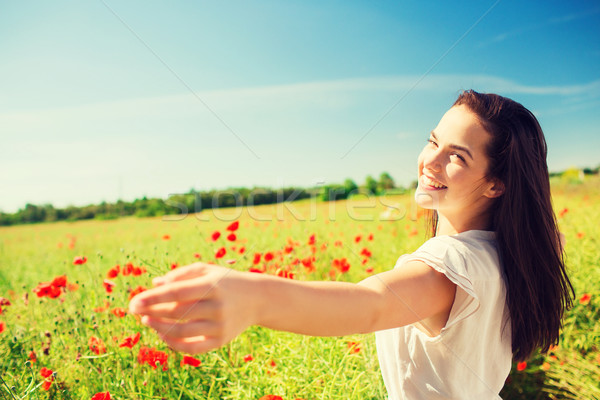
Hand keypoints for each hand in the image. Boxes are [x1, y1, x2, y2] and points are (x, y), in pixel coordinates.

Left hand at [128, 263, 259, 353]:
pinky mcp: (221, 341)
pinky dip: (173, 343)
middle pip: (177, 313)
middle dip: (152, 312)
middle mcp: (218, 306)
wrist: (257, 298)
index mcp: (213, 285)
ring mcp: (220, 326)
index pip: (177, 293)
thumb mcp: (206, 270)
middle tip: (134, 309)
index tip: (134, 301)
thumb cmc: (225, 281)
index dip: (153, 298)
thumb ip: (180, 275)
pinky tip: (162, 334)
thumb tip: (154, 285)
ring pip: (182, 332)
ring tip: (146, 320)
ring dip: (159, 327)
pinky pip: (192, 347)